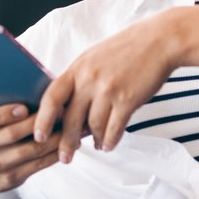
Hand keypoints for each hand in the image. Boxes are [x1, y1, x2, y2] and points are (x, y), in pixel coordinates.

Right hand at [0, 104, 61, 198]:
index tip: (25, 107)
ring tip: (71, 128)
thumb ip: (1, 111)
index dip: (7, 113)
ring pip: (31, 150)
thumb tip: (36, 96)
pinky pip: (37, 165)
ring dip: (54, 139)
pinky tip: (65, 145)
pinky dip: (54, 154)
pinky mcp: (10, 179)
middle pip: (13, 134)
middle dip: (40, 122)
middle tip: (61, 111)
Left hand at [33, 5, 198, 162]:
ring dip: (93, 140)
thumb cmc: (126, 50)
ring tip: (95, 146)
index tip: (39, 137)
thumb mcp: (93, 57)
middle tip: (65, 158)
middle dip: (66, 143)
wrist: (159, 41)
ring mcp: (108, 90)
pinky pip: (114, 128)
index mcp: (77, 68)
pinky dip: (110, 140)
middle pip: (70, 119)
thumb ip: (79, 79)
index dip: (43, 120)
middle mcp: (89, 79)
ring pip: (93, 126)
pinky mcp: (128, 99)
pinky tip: (108, 144)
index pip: (51, 97)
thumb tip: (66, 107)